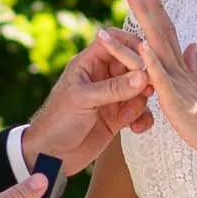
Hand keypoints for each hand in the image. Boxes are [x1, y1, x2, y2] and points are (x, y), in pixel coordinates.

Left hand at [21, 29, 154, 174]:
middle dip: (142, 78)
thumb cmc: (57, 122)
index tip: (146, 61)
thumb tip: (143, 76)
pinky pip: (139, 111)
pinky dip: (143, 119)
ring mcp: (111, 97)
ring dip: (140, 103)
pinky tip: (135, 129)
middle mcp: (101, 77)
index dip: (130, 46)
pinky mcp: (117, 117)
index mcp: (88, 64)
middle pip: (132, 65)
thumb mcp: (84, 100)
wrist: (50, 155)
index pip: (113, 42)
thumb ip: (114, 88)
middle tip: (146, 91)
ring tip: (127, 117)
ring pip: (139, 89)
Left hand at [113, 0, 196, 162]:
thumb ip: (192, 65)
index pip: (166, 34)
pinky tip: (142, 46)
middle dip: (146, 10)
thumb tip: (191, 45)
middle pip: (160, 34)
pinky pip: (160, 79)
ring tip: (135, 5)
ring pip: (157, 49)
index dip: (156, 13)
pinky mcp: (174, 99)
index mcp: (181, 67)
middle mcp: (179, 69)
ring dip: (144, 26)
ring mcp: (177, 81)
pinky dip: (151, 62)